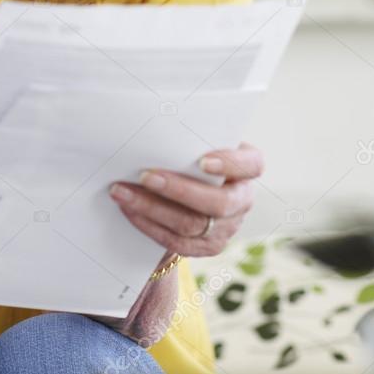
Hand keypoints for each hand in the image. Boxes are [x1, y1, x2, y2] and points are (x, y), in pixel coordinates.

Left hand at [108, 142, 262, 257]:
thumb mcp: (199, 144)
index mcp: (246, 169)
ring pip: (192, 224)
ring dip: (151, 207)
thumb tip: (154, 126)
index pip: (252, 164)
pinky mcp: (207, 246)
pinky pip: (177, 242)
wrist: (189, 193)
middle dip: (178, 190)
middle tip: (144, 175)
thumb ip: (189, 139)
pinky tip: (129, 209)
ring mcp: (227, 228)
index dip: (230, 164)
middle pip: (218, 202)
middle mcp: (242, 200)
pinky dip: (148, 224)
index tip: (203, 161)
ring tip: (122, 192)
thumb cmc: (191, 155)